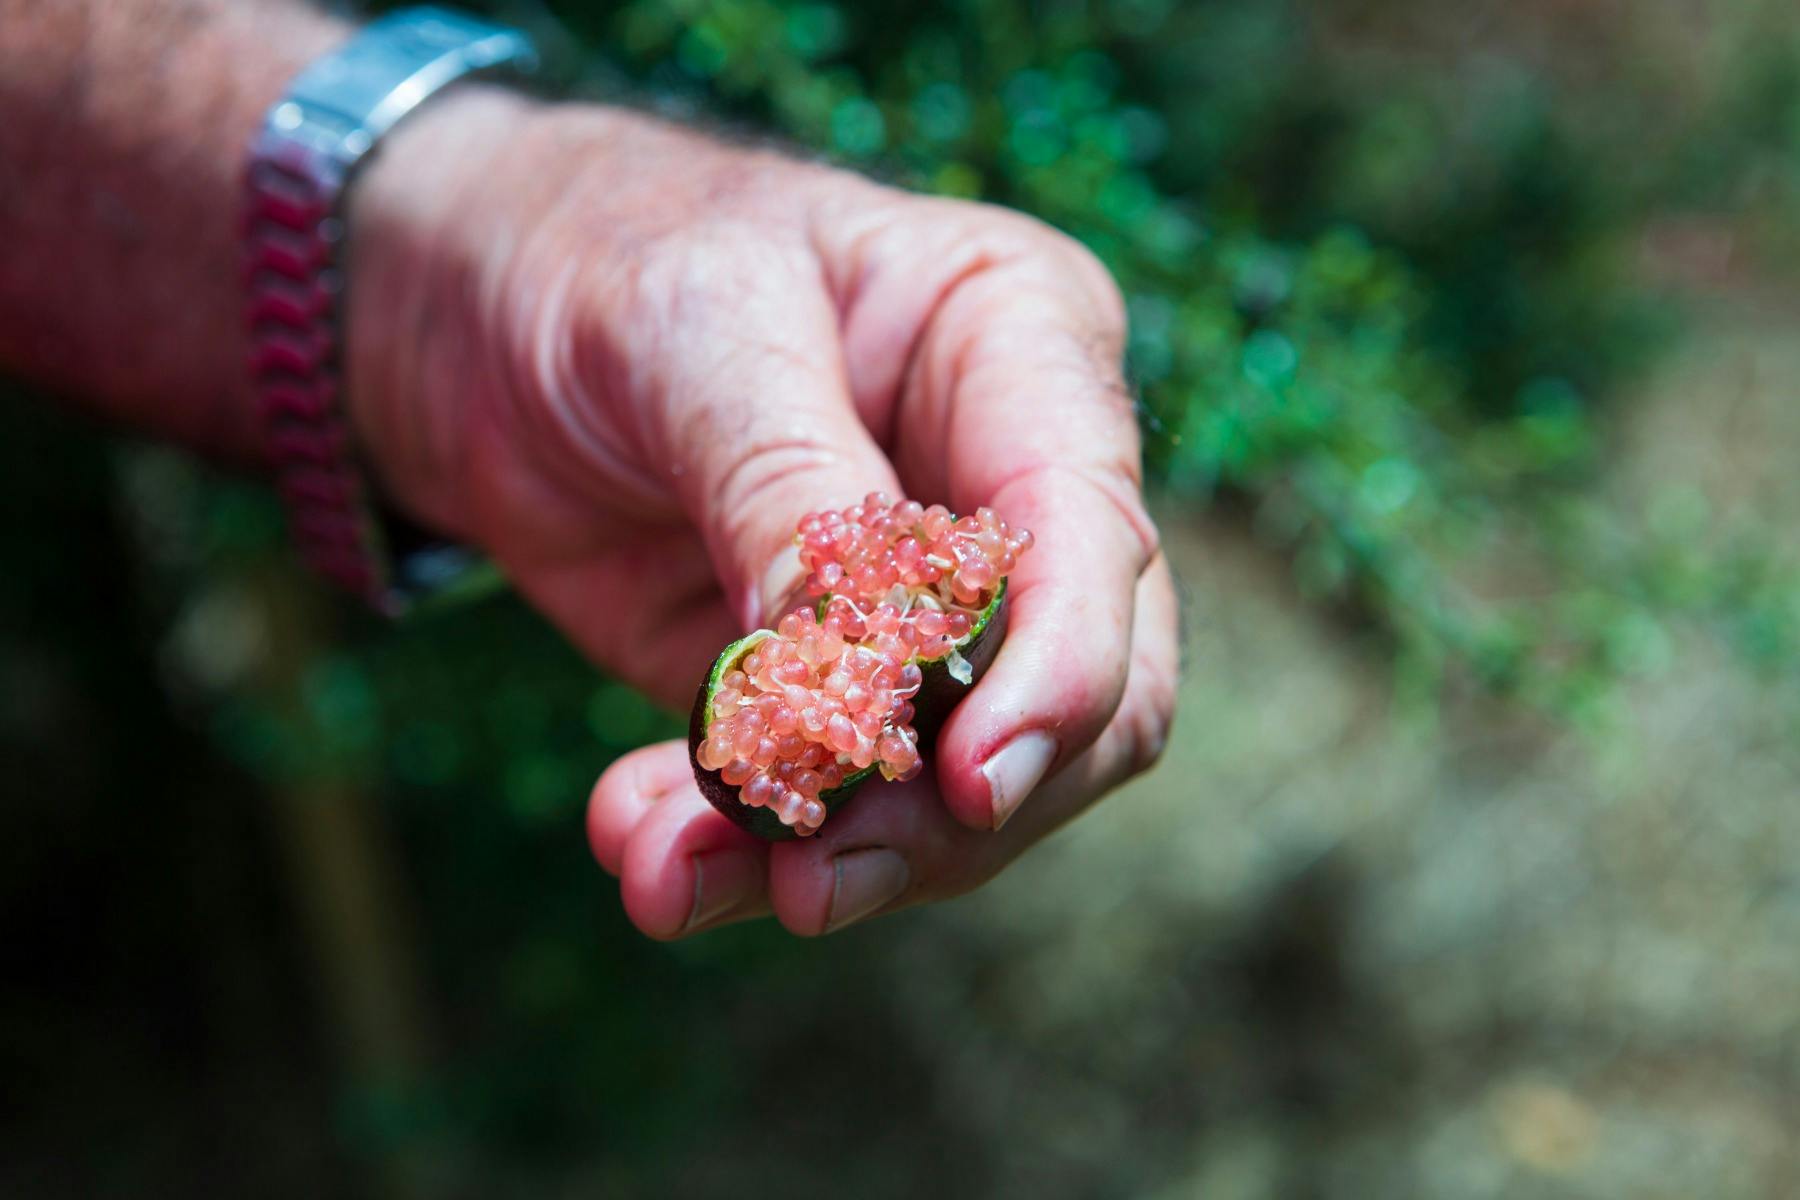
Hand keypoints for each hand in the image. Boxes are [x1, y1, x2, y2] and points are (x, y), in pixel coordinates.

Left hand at [348, 89, 1178, 936]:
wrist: (471, 309)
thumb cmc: (609, 254)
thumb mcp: (697, 332)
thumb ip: (794, 499)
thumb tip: (869, 692)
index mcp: (1021, 345)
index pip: (1095, 534)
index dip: (1057, 671)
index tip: (968, 779)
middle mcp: (1003, 485)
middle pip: (1075, 696)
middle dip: (952, 811)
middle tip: (814, 878)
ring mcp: (923, 602)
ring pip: (958, 785)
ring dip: (830, 853)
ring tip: (673, 876)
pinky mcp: (825, 687)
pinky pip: (830, 802)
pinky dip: (744, 850)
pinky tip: (652, 858)